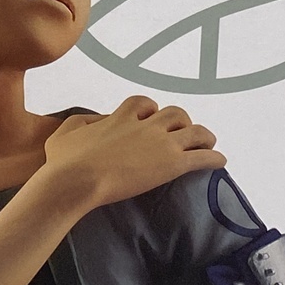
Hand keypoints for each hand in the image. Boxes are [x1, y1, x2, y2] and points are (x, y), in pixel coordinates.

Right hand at [42, 95, 224, 210]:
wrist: (76, 180)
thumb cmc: (65, 161)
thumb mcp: (66, 132)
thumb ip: (83, 122)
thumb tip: (94, 122)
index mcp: (119, 117)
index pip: (143, 103)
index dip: (150, 111)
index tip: (151, 120)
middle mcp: (144, 125)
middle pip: (174, 114)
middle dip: (181, 122)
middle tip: (182, 135)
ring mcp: (159, 144)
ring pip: (194, 131)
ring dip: (203, 136)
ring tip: (208, 144)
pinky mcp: (171, 164)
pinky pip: (202, 157)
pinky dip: (214, 157)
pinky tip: (220, 162)